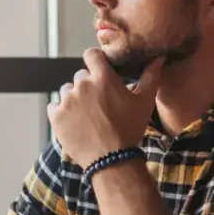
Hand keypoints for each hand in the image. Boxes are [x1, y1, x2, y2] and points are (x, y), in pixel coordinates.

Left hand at [46, 48, 163, 166]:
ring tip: (86, 114)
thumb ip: (150, 76)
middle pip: (80, 75)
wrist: (110, 160)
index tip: (100, 70)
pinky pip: (54, 106)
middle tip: (98, 101)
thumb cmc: (130, 129)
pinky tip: (74, 121)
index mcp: (102, 77)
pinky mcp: (55, 116)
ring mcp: (66, 100)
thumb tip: (158, 58)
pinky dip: (61, 111)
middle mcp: (82, 85)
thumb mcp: (144, 102)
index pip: (91, 54)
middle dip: (88, 84)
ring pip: (67, 90)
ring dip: (74, 97)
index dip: (95, 60)